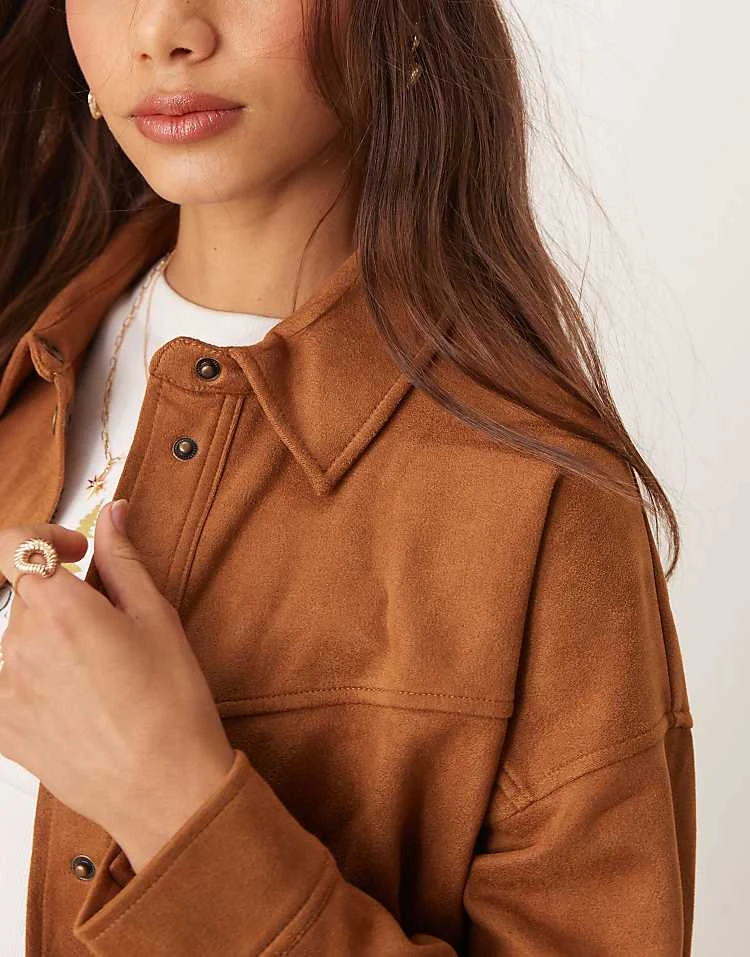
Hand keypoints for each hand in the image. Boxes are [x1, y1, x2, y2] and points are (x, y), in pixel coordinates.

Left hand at [0, 500, 234, 872]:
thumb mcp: (156, 617)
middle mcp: (19, 646)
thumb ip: (122, 558)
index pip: (13, 545)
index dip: (43, 536)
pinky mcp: (2, 727)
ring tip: (103, 674)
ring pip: (20, 639)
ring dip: (53, 640)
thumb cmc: (171, 701)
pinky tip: (83, 702)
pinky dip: (40, 678)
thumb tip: (112, 512)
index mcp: (61, 610)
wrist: (163, 788)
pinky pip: (12, 681)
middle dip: (63, 597)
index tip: (75, 550)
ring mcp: (3, 691)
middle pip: (28, 596)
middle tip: (111, 626)